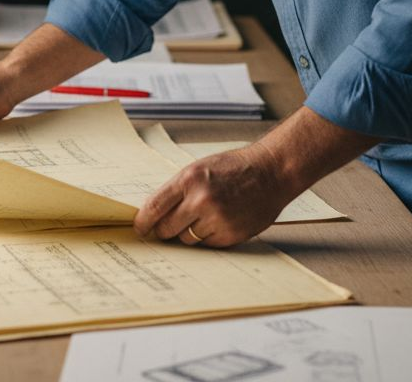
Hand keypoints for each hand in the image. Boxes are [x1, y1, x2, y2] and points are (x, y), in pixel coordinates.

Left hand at [133, 142, 298, 247]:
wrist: (271, 172)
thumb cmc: (235, 168)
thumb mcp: (199, 169)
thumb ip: (177, 190)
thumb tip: (153, 214)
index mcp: (189, 179)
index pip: (153, 208)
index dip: (143, 222)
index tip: (139, 229)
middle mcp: (201, 200)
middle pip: (166, 228)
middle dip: (164, 229)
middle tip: (168, 226)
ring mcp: (217, 219)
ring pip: (186, 239)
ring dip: (189, 232)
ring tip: (204, 216)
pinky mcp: (230, 234)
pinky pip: (207, 245)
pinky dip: (208, 237)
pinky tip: (219, 221)